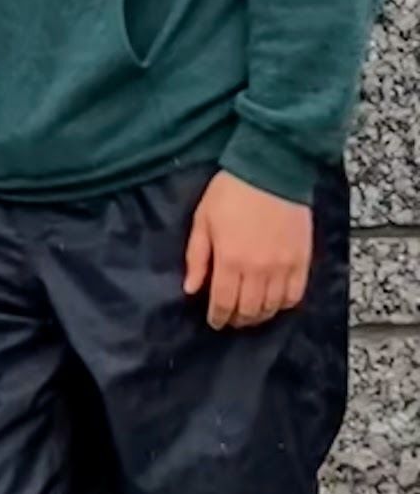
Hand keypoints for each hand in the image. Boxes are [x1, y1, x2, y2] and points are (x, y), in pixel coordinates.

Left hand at [184, 171, 313, 330]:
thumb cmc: (231, 192)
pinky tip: (275, 303)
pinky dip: (284, 305)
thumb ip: (197, 257)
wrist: (271, 171)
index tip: (214, 322)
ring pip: (272, 307)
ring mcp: (283, 267)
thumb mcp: (203, 219)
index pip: (222, 302)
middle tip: (231, 319)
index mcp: (230, 259)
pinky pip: (295, 295)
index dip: (218, 317)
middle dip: (237, 319)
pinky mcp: (302, 261)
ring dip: (260, 315)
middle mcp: (258, 270)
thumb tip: (191, 288)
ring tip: (251, 314)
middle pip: (248, 310)